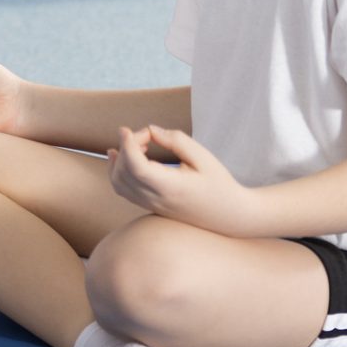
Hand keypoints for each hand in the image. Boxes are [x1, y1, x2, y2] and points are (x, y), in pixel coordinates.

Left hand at [107, 125, 258, 235]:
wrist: (228, 216)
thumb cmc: (219, 184)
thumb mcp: (203, 157)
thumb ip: (176, 141)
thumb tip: (151, 130)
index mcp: (171, 187)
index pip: (136, 167)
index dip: (127, 145)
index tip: (128, 129)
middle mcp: (157, 199)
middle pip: (123, 174)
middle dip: (125, 148)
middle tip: (145, 135)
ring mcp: (152, 205)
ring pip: (118, 184)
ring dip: (117, 161)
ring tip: (132, 143)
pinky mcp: (150, 206)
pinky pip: (124, 191)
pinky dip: (118, 172)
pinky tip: (123, 158)